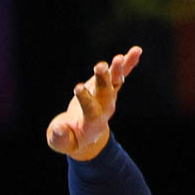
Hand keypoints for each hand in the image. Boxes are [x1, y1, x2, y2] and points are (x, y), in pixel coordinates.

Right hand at [45, 45, 141, 160]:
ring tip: (120, 57)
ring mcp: (108, 97)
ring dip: (118, 69)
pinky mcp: (108, 87)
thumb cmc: (70, 140)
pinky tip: (136, 51)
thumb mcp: (61, 143)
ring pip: (116, 82)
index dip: (84, 98)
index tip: (77, 88)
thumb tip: (59, 128)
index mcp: (92, 122)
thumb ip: (60, 138)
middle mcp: (103, 108)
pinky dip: (128, 64)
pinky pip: (121, 75)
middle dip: (103, 79)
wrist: (86, 137)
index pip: (90, 109)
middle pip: (106, 93)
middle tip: (100, 66)